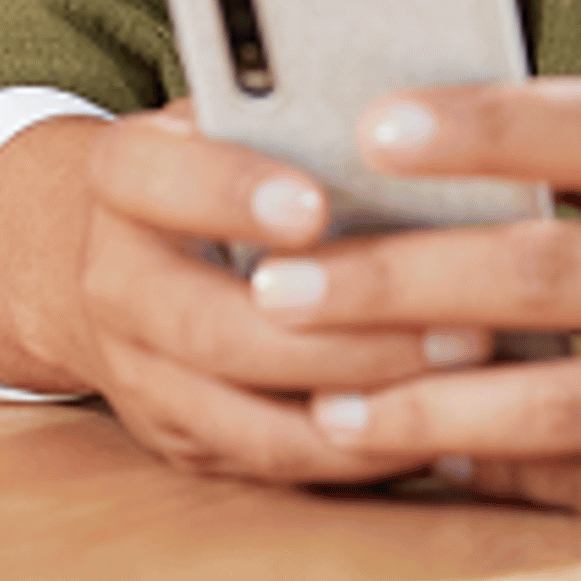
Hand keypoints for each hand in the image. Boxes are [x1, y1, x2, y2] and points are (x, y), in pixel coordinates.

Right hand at [0, 108, 500, 485]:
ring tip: (466, 371)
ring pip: (248, 418)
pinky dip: (360, 451)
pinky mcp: (183, 441)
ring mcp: (141, 377)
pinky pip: (275, 462)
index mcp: (124, 178)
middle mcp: (114, 283)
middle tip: (456, 318)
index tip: (314, 205)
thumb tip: (417, 127)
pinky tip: (441, 420)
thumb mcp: (237, 118)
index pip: (160, 179)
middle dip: (339, 335)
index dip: (231, 193)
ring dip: (365, 402)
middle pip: (211, 328)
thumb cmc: (222, 162)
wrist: (127, 255)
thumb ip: (296, 118)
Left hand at [242, 79, 580, 517]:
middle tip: (281, 283)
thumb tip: (430, 156)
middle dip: (401, 281)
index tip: (373, 123)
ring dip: (428, 401)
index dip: (486, 124)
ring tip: (323, 395)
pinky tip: (425, 450)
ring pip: (565, 404)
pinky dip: (502, 470)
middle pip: (554, 274)